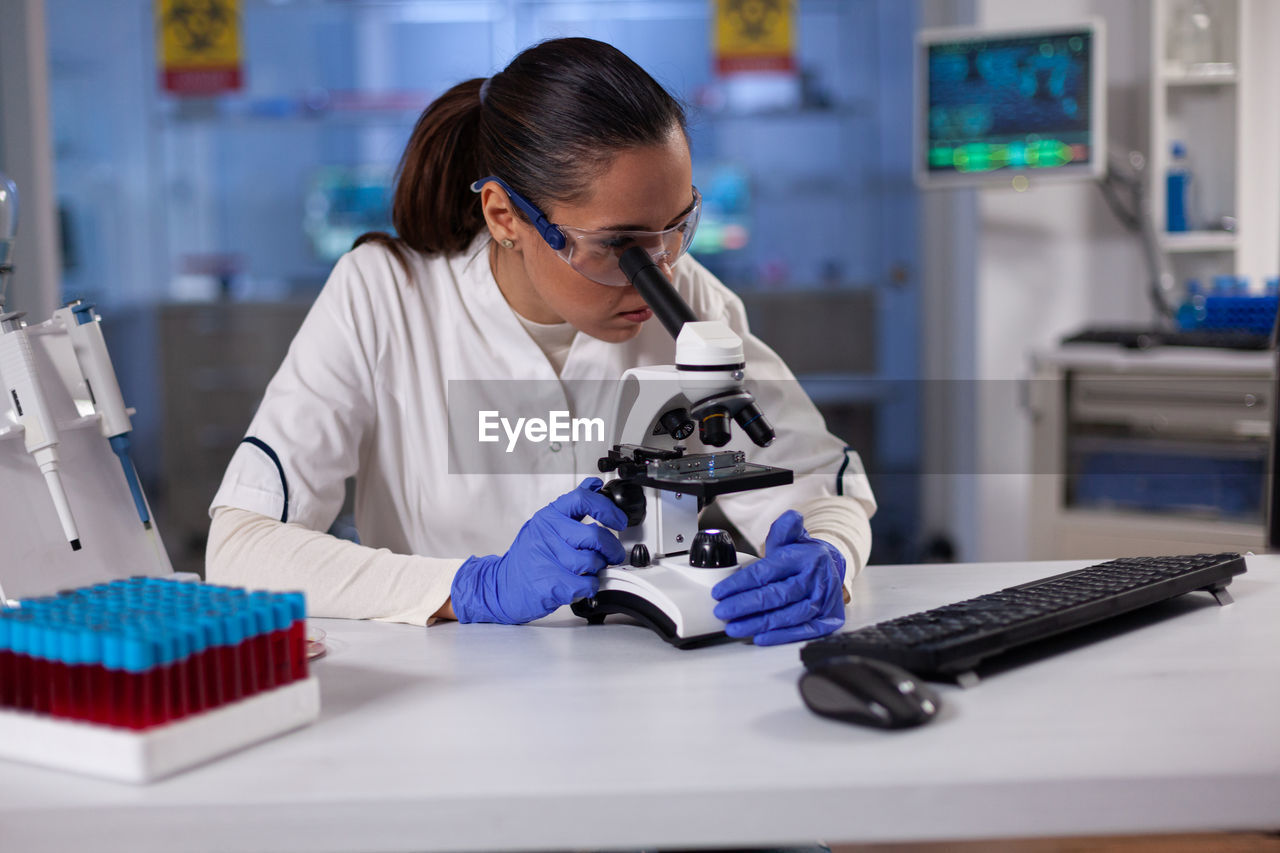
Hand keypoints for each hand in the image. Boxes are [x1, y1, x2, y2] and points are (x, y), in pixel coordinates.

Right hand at [450, 478, 627, 623]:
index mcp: (549, 517)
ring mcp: (548, 559)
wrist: (501, 586)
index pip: (583, 499)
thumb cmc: (528, 557)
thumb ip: (572, 508)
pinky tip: (580, 584)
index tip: (618, 520)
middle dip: (611, 548)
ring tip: (586, 570)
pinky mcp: (551, 584)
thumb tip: (594, 485)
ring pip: (593, 561)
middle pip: (594, 536)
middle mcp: (547, 534)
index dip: (607, 509)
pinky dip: (590, 586)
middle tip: (612, 554)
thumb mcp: (546, 524)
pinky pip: (587, 583)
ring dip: (597, 569)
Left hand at [711, 510, 845, 645]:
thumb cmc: (804, 555)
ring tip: (734, 626)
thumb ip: (785, 527)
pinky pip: (803, 631)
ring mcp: (824, 601)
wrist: (832, 568)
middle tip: (722, 611)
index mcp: (805, 557)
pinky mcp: (828, 620)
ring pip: (788, 616)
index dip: (741, 583)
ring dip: (758, 623)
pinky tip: (760, 637)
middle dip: (745, 605)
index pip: (768, 571)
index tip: (720, 592)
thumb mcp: (794, 536)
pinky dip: (781, 636)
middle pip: (777, 595)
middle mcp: (817, 580)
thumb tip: (790, 517)